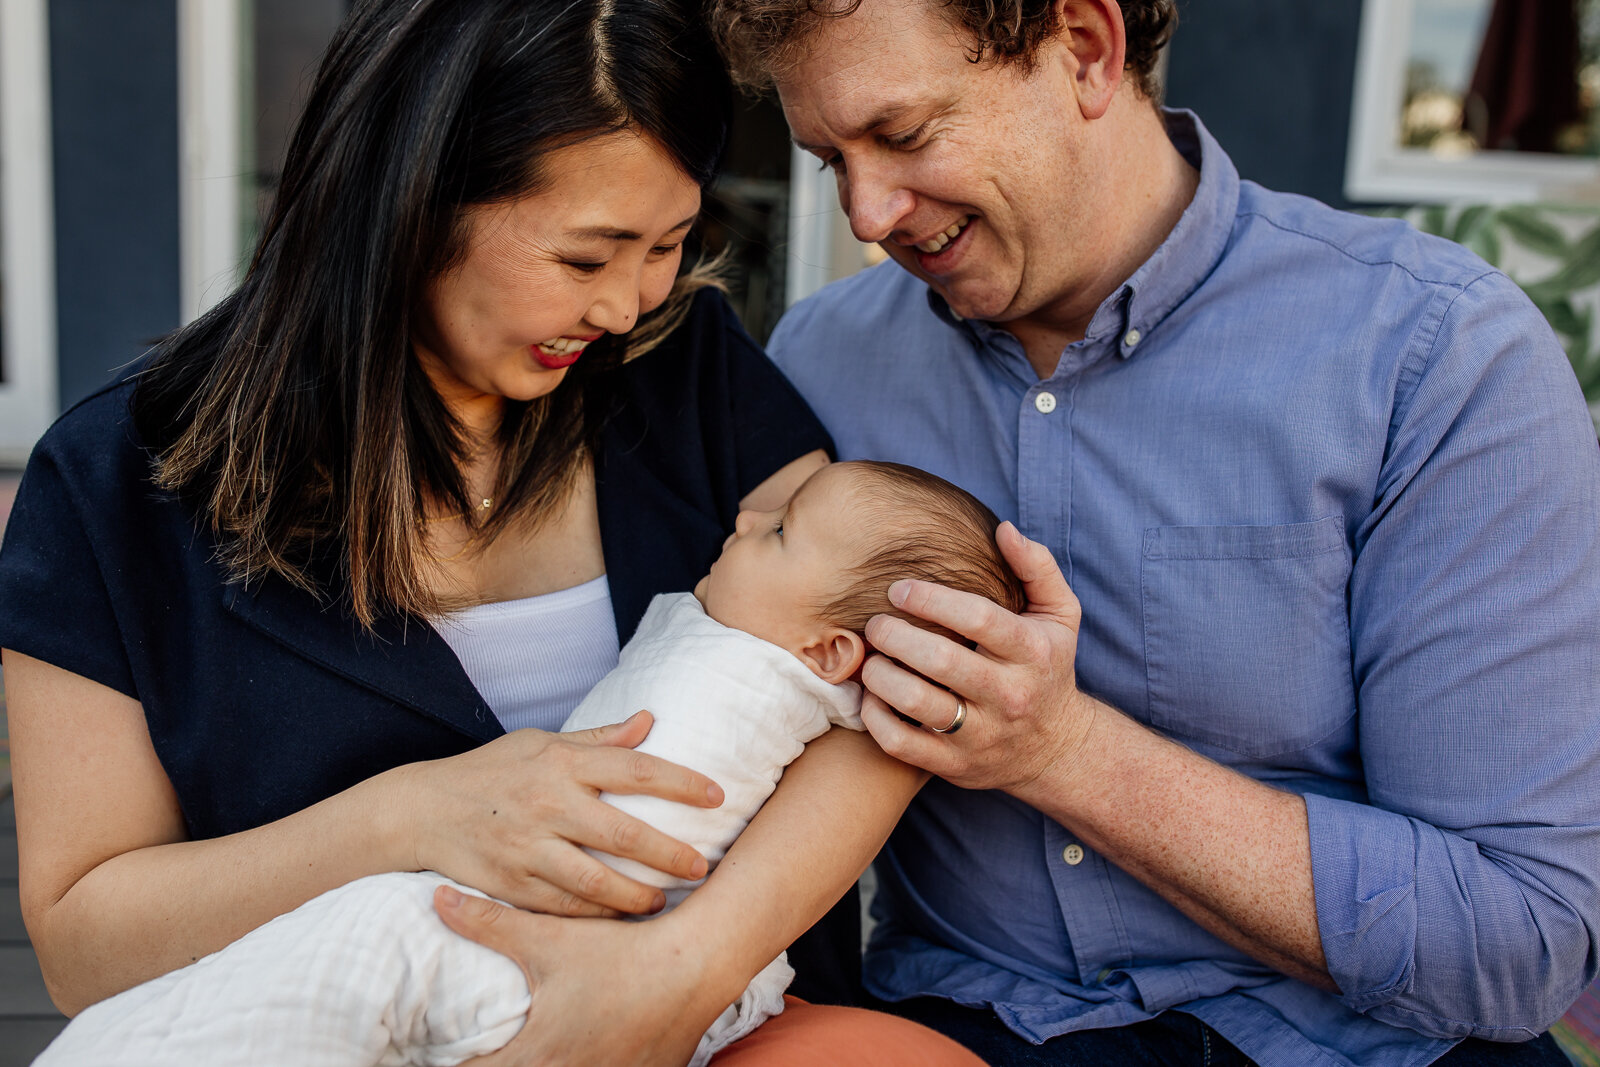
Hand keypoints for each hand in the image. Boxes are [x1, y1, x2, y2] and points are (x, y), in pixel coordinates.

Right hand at [392, 712, 723, 916]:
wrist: (420, 811)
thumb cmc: (490, 772)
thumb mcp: (540, 743)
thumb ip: (598, 739)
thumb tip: (648, 720)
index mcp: (561, 762)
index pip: (636, 769)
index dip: (682, 783)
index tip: (718, 796)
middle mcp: (548, 803)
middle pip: (623, 833)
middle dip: (670, 853)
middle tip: (702, 866)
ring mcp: (528, 848)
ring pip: (596, 881)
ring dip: (637, 895)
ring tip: (663, 900)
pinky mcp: (512, 885)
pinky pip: (565, 908)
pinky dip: (598, 916)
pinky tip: (621, 917)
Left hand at [438, 886, 717, 1066]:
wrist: (696, 963)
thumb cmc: (620, 951)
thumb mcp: (550, 937)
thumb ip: (489, 923)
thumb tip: (439, 898)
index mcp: (539, 1053)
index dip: (456, 1064)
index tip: (446, 1054)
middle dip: (502, 1065)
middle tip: (487, 1051)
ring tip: (536, 1049)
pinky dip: (590, 1066)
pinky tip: (586, 1051)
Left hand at [858, 522, 1103, 794]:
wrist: (1057, 749)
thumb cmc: (1048, 667)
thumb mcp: (1060, 616)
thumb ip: (1037, 568)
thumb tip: (1004, 529)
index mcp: (1032, 653)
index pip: (977, 619)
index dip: (931, 599)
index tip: (900, 588)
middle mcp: (1009, 695)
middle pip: (941, 661)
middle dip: (896, 634)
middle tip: (875, 623)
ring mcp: (982, 735)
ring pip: (917, 703)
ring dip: (880, 675)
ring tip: (870, 657)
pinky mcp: (955, 766)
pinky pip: (902, 744)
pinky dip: (876, 718)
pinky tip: (871, 695)